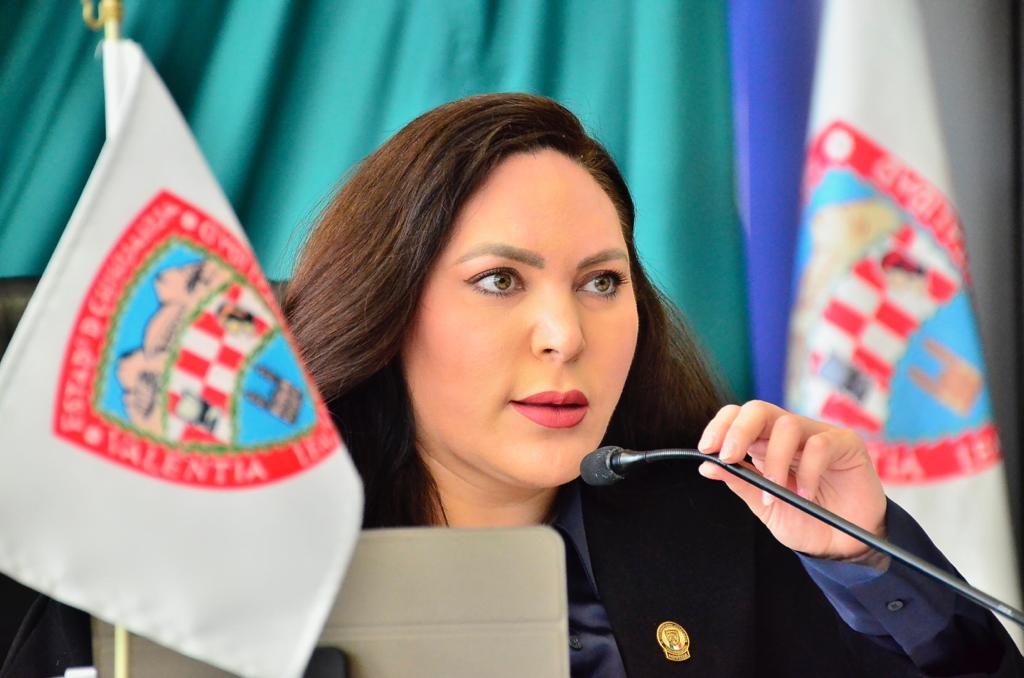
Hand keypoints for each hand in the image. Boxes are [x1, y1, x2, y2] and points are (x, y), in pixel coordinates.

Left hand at [696, 400, 886, 559]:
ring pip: (787, 424)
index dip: (721, 426)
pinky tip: (806, 494)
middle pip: (758, 409)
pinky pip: (821, 445)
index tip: (707, 449)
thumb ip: (740, 483)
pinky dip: (808, 472)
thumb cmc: (805, 521)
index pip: (738, 417)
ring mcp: (818, 435)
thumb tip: (706, 465)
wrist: (843, 546)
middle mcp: (789, 434)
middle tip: (729, 456)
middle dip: (738, 430)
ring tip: (773, 493)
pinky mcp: (846, 444)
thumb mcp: (765, 506)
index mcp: (764, 443)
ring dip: (774, 461)